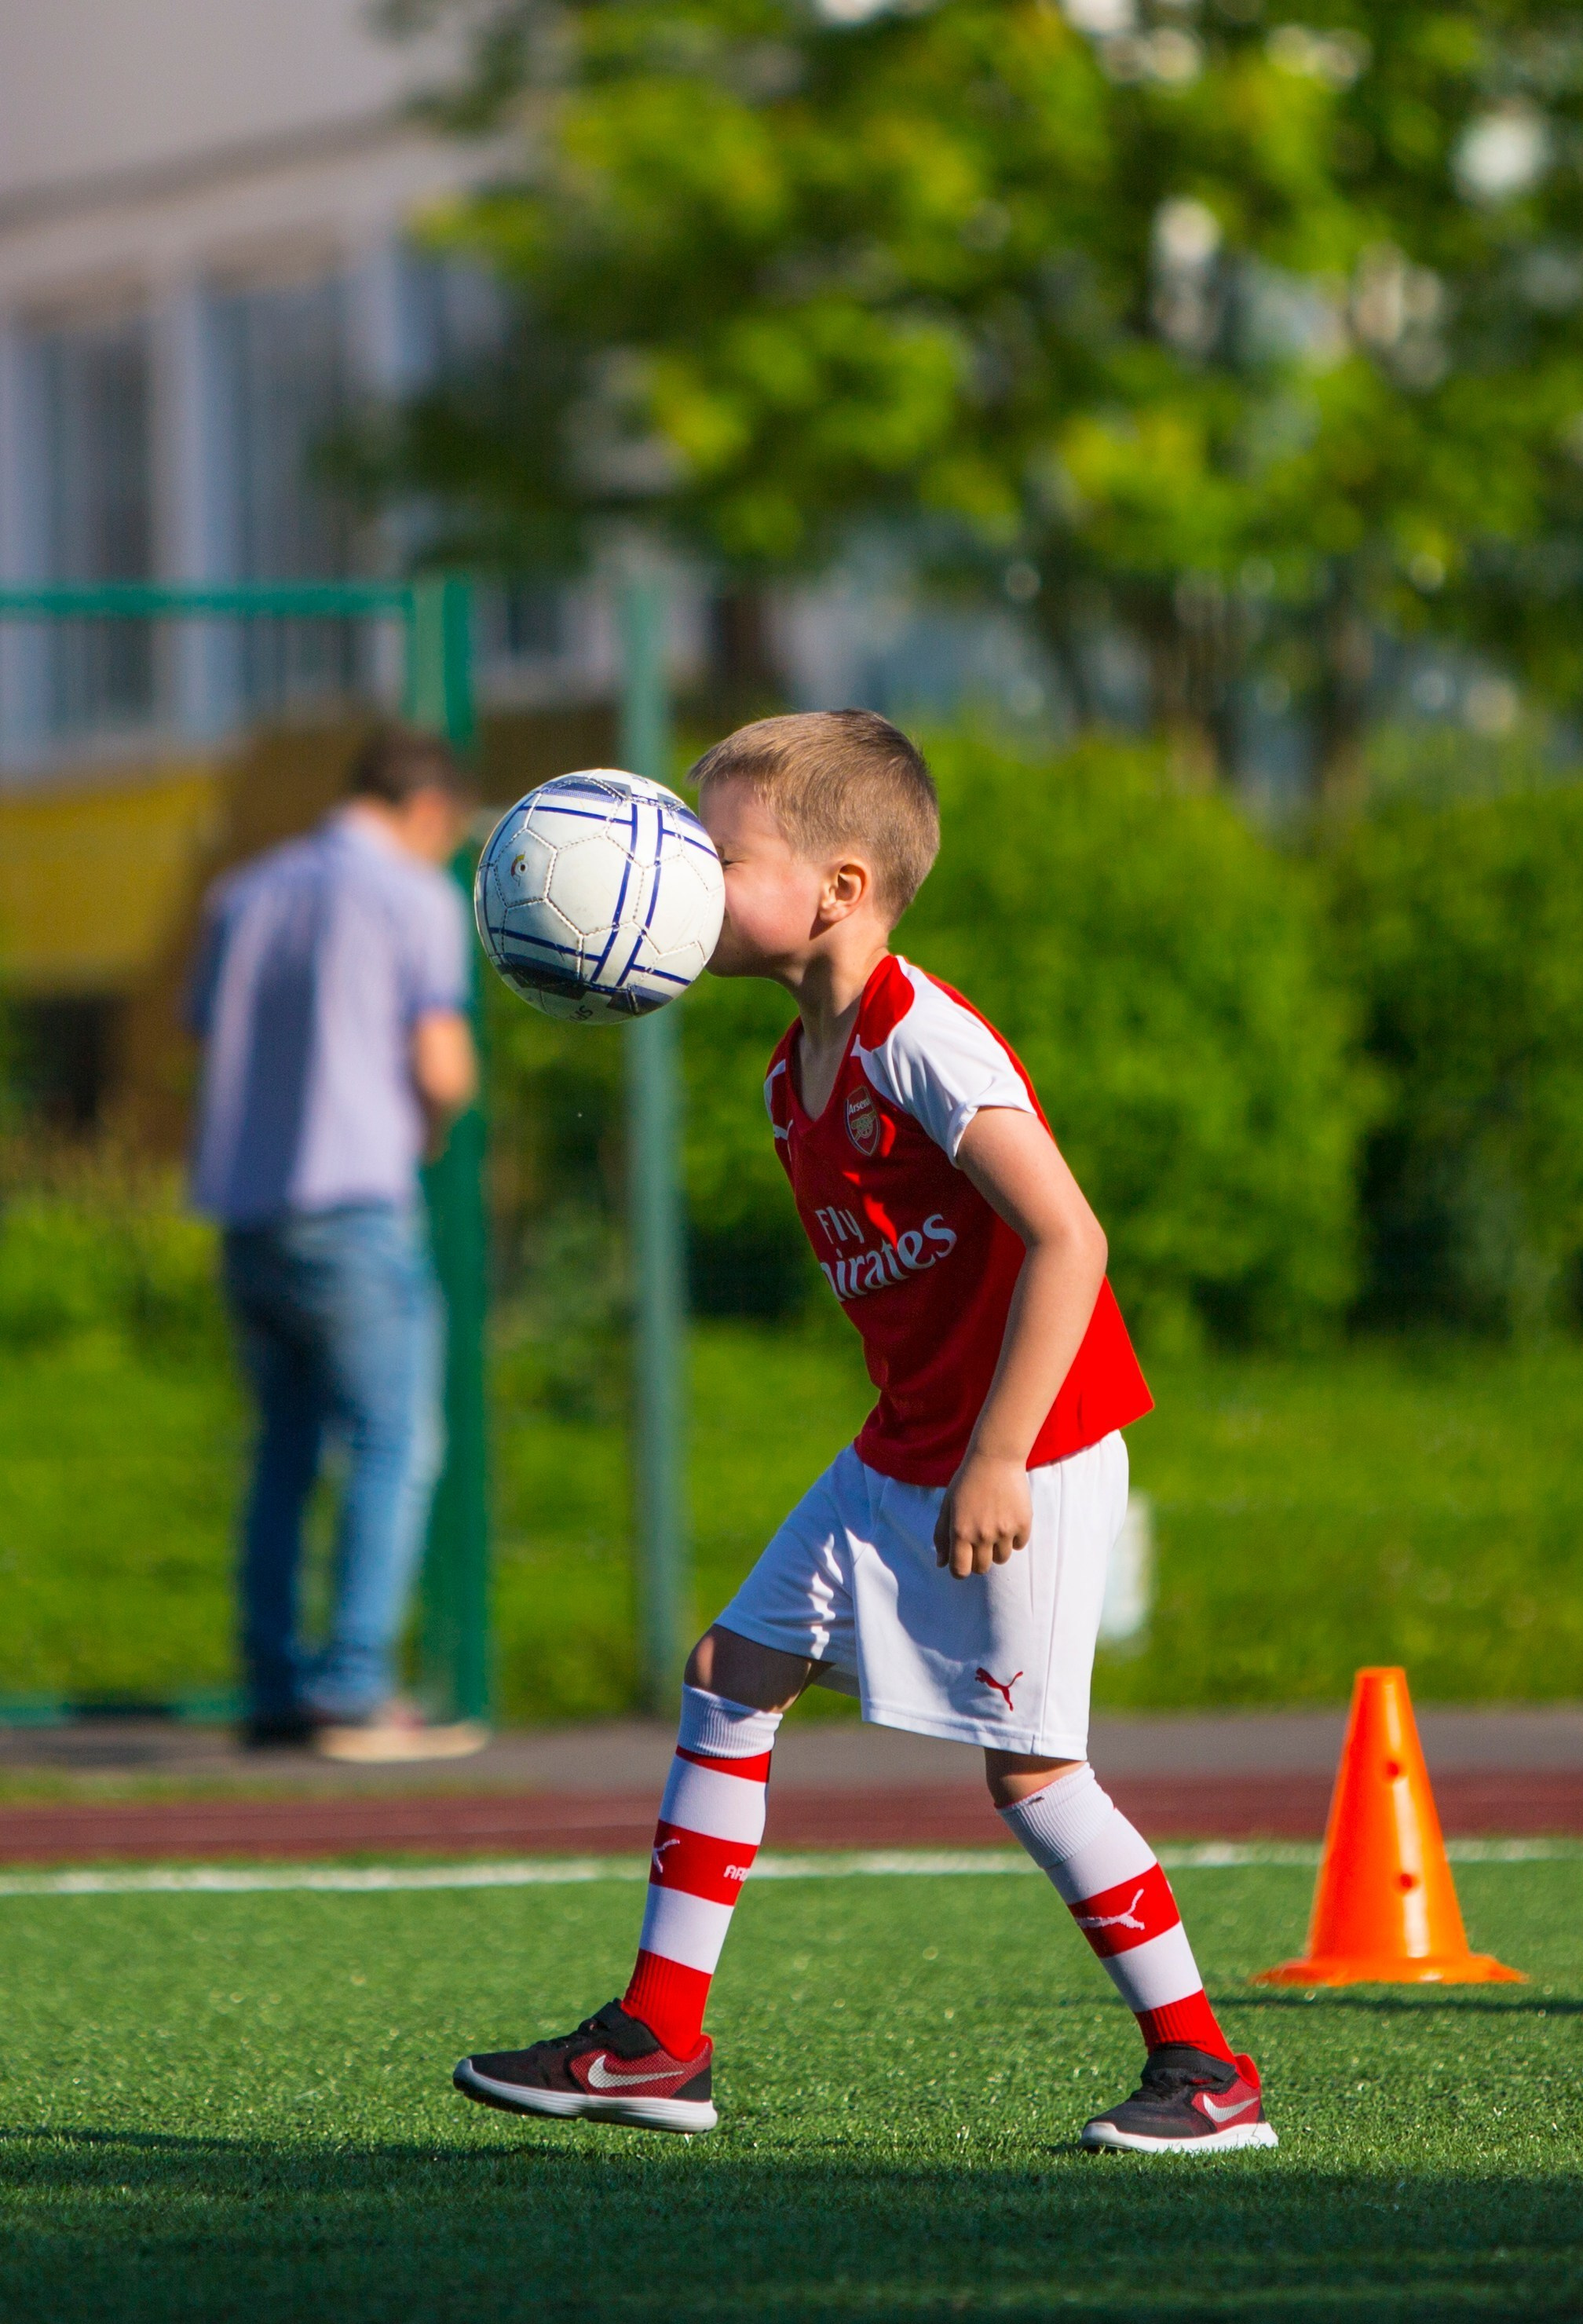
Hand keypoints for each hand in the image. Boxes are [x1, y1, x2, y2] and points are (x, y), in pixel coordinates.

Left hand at [933, 1452, 1032, 1578]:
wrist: (996, 1458)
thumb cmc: (967, 1481)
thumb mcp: (948, 1506)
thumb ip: (942, 1535)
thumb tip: (940, 1563)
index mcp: (960, 1532)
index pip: (960, 1570)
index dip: (960, 1570)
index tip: (963, 1562)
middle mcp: (982, 1535)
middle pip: (982, 1568)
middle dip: (978, 1559)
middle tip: (979, 1541)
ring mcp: (1005, 1531)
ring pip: (1001, 1559)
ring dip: (996, 1549)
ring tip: (994, 1527)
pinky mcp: (1023, 1524)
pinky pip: (1019, 1545)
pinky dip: (1014, 1537)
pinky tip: (1008, 1519)